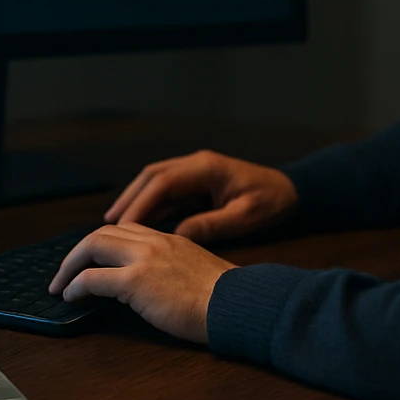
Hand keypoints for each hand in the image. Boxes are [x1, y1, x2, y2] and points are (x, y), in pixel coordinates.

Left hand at [47, 223, 235, 343]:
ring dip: (71, 266)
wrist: (237, 304)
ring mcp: (144, 259)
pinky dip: (76, 285)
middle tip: (66, 272)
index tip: (92, 260)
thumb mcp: (198, 272)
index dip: (103, 243)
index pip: (126, 230)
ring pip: (92, 247)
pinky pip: (93, 278)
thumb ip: (175, 269)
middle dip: (78, 251)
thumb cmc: (226, 299)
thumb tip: (158, 286)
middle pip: (103, 233)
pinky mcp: (136, 281)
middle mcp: (154, 242)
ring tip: (61, 285)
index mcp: (169, 239)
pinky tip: (72, 297)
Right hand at [105, 149, 298, 244]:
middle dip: (128, 199)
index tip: (121, 226)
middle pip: (152, 177)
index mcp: (206, 168)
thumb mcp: (244, 218)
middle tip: (107, 224)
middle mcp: (196, 164)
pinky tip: (138, 223)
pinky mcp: (197, 181)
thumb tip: (177, 235)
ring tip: (114, 225)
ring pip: (155, 181)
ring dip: (135, 200)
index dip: (140, 203)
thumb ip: (211, 225)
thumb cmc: (271, 202)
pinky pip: (166, 190)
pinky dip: (150, 204)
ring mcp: (195, 170)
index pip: (163, 183)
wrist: (292, 190)